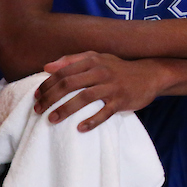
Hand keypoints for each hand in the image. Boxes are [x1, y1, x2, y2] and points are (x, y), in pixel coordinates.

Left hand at [33, 52, 162, 131]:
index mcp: (93, 61)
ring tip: (52, 120)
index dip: (47, 85)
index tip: (36, 97)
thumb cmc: (118, 68)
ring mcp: (112, 87)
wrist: (150, 74)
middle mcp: (101, 72)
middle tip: (38, 110)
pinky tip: (80, 128)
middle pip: (70, 85)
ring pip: (84, 98)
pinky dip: (92, 121)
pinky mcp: (121, 100)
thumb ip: (72, 60)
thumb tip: (47, 67)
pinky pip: (104, 112)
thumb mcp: (97, 58)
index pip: (64, 73)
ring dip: (65, 109)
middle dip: (50, 98)